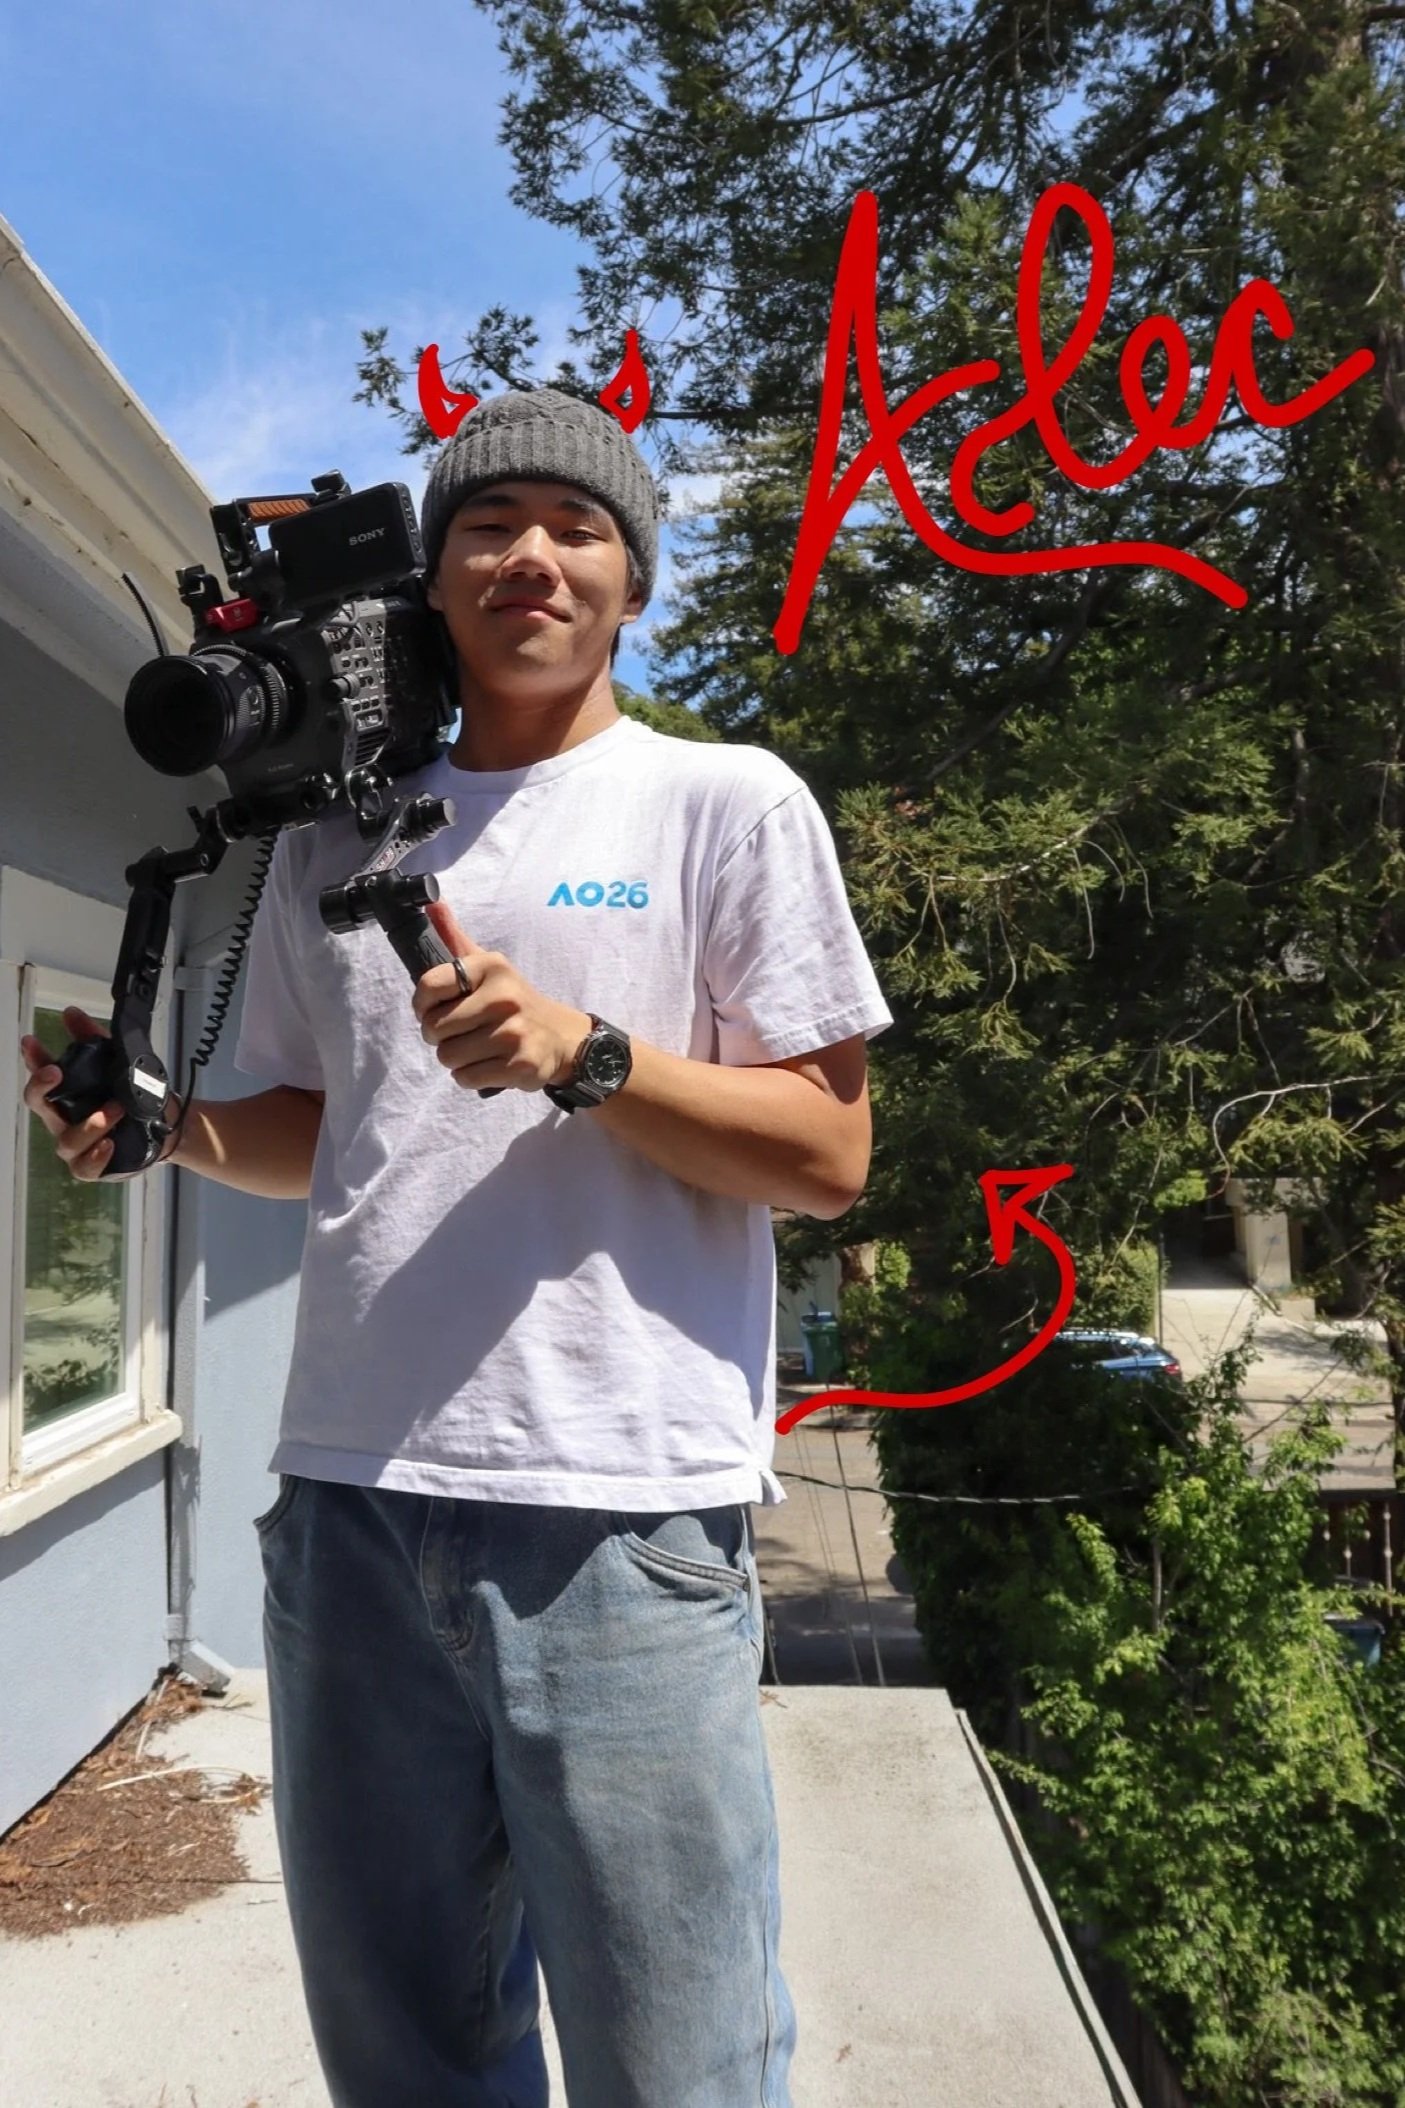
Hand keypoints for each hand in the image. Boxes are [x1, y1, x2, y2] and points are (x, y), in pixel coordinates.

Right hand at [19, 1007, 128, 1181]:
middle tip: (55, 1071)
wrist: (163, 1123)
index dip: (32, 1059)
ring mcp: (76, 1144)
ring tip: (115, 1109)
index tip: (31, 1042)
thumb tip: (72, 1013)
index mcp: (66, 1092)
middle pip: (39, 1105)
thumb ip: (94, 1039)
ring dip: (90, 1123)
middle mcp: (63, 1118)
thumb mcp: (118, 1062)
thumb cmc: (132, 1094)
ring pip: (67, 1139)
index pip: (41, 1074)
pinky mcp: (92, 1165)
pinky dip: (95, 1156)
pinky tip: (108, 1144)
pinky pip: (84, 1167)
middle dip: (41, 1086)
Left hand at [413, 900, 591, 1095]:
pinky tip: (488, 1064)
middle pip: (434, 1028)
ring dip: (455, 1058)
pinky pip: (466, 1078)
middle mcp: (504, 997)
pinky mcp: (520, 1066)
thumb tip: (431, 902)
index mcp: (492, 967)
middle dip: (439, 1036)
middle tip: (459, 1032)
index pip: (429, 986)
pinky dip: (470, 1076)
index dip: (422, 1004)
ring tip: (476, 1048)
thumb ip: (456, 938)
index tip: (434, 1008)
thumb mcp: (489, 966)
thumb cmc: (512, 1001)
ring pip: (448, 1057)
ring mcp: (514, 1034)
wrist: (561, 1037)